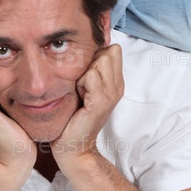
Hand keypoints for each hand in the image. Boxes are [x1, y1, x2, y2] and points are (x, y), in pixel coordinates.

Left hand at [51, 44, 123, 171]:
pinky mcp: (101, 103)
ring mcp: (111, 94)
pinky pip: (90, 77)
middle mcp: (118, 86)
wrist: (73, 145)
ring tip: (79, 91)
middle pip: (107, 52)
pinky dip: (80, 83)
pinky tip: (78, 97)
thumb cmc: (73, 114)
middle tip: (81, 84)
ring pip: (100, 61)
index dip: (95, 55)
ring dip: (84, 73)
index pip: (113, 49)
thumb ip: (90, 66)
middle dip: (90, 63)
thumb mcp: (84, 86)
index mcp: (116, 81)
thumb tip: (83, 45)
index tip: (85, 74)